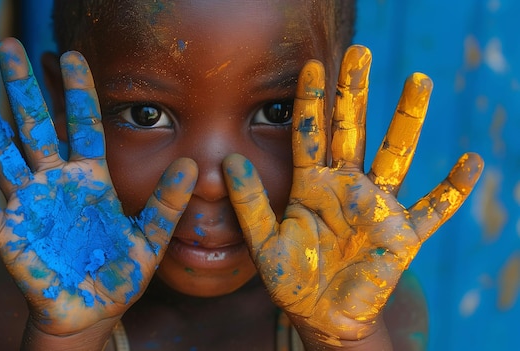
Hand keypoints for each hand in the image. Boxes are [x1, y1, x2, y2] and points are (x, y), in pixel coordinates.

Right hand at [0, 38, 196, 335]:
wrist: (92, 311)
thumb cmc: (121, 273)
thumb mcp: (151, 237)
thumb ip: (168, 204)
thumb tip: (194, 165)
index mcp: (91, 178)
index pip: (84, 124)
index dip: (79, 91)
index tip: (73, 55)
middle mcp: (57, 182)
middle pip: (37, 127)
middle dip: (23, 88)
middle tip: (9, 47)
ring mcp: (31, 206)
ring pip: (4, 155)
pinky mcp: (11, 237)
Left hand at [223, 45, 482, 345]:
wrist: (323, 318)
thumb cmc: (293, 280)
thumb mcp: (264, 241)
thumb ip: (250, 203)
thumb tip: (228, 161)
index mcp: (312, 186)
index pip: (310, 134)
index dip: (309, 101)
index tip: (310, 65)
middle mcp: (346, 187)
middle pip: (352, 131)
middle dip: (354, 93)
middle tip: (358, 52)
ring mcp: (377, 207)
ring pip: (395, 155)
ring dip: (407, 120)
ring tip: (418, 81)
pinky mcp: (403, 235)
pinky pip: (433, 210)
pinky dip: (453, 191)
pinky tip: (471, 163)